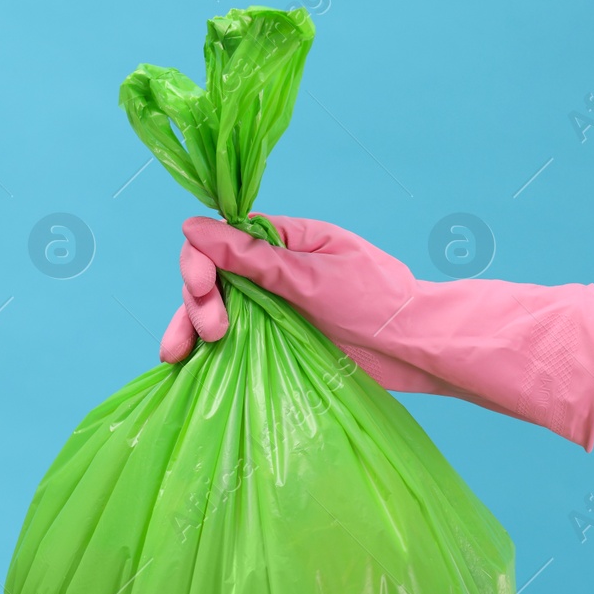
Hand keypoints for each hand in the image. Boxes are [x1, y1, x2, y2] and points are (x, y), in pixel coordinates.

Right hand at [158, 214, 593, 450]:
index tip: (203, 290)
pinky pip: (234, 340)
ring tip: (177, 355)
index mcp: (285, 239)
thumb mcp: (312, 276)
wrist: (416, 348)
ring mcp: (274, 306)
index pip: (221, 239)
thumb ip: (252, 257)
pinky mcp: (279, 340)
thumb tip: (194, 227)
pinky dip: (207, 351)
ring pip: (216, 310)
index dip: (201, 262)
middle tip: (210, 331)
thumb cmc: (378, 301)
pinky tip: (185, 366)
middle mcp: (274, 270)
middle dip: (197, 300)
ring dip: (190, 327)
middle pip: (212, 276)